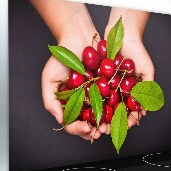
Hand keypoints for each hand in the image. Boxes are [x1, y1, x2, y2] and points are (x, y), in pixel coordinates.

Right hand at [28, 0, 107, 140]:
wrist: (79, 38)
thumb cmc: (62, 57)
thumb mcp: (49, 79)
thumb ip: (50, 101)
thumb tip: (61, 121)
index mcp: (69, 104)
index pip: (72, 123)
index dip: (78, 129)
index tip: (86, 128)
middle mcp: (84, 102)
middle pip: (89, 124)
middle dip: (95, 130)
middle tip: (100, 132)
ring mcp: (97, 96)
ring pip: (103, 116)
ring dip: (107, 124)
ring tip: (110, 126)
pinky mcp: (110, 87)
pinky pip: (115, 101)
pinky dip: (117, 109)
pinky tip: (120, 112)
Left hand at [104, 8, 152, 129]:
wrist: (123, 35)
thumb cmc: (138, 52)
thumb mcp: (147, 70)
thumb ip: (148, 89)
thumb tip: (145, 109)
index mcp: (134, 92)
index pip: (132, 111)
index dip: (130, 120)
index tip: (128, 125)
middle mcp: (121, 91)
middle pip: (117, 111)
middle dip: (113, 122)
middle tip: (107, 130)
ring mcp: (109, 86)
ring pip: (105, 106)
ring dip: (102, 117)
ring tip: (98, 124)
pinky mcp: (98, 80)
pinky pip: (95, 94)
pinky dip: (93, 103)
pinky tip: (90, 110)